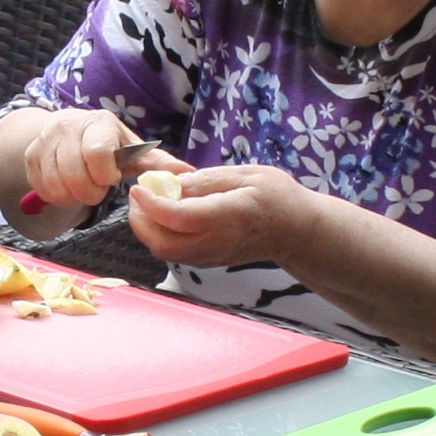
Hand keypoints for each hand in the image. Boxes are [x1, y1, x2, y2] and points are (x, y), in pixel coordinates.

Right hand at [12, 109, 173, 213]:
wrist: (66, 131)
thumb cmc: (107, 144)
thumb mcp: (131, 150)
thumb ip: (156, 163)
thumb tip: (187, 173)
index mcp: (99, 123)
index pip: (97, 153)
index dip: (104, 175)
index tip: (110, 179)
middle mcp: (69, 126)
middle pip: (75, 174)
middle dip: (89, 191)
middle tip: (97, 190)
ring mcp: (46, 140)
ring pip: (56, 183)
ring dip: (72, 195)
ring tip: (83, 188)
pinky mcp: (30, 155)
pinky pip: (41, 187)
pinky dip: (55, 196)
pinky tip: (66, 189)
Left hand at [122, 162, 307, 272]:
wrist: (296, 231)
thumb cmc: (277, 197)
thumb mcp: (247, 174)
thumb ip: (208, 180)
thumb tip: (174, 183)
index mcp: (226, 216)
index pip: (178, 217)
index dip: (151, 204)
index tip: (139, 187)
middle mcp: (215, 241)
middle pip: (163, 243)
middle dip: (140, 221)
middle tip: (138, 197)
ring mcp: (211, 255)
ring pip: (165, 252)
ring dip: (148, 230)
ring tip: (148, 204)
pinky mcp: (208, 261)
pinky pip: (175, 253)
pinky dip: (160, 236)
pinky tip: (164, 216)